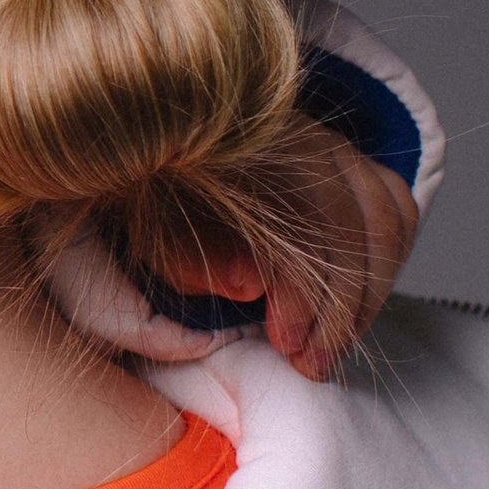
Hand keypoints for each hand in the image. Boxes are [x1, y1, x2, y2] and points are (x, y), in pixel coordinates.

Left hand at [35, 141, 418, 383]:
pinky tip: (350, 302)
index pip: (314, 215)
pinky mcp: (328, 153)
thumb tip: (246, 284)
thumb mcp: (126, 227)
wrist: (100, 142)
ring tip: (329, 341)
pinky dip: (383, 256)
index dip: (312, 292)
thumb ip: (182, 256)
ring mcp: (313, 135)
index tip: (292, 350)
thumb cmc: (110, 191)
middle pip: (363, 214)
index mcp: (239, 140)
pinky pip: (388, 200)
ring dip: (370, 285)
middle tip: (311, 361)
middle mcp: (287, 127)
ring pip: (385, 209)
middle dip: (346, 302)